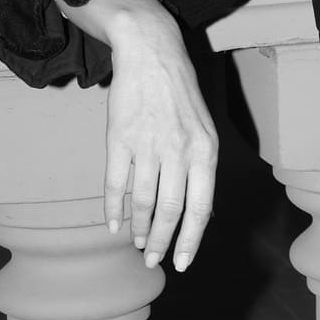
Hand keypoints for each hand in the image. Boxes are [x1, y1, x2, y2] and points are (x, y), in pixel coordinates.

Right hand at [54, 0, 217, 270]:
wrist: (152, 56)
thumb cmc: (181, 96)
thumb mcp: (204, 131)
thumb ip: (201, 170)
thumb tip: (201, 214)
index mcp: (205, 151)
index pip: (200, 207)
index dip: (191, 239)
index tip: (183, 263)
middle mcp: (178, 152)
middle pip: (171, 211)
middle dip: (163, 242)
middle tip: (154, 261)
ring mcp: (147, 146)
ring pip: (143, 202)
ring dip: (140, 229)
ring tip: (138, 244)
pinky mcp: (119, 140)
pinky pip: (115, 186)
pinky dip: (114, 210)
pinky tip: (114, 225)